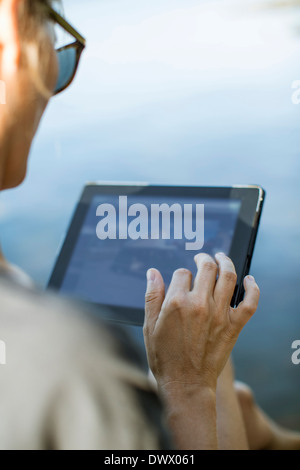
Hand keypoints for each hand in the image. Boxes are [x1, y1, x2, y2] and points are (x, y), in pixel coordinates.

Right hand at [144, 253, 259, 392]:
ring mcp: (220, 314)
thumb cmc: (165, 358)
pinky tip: (249, 279)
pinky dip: (253, 287)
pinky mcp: (234, 326)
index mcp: (177, 302)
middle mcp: (200, 304)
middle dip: (203, 259)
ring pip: (228, 277)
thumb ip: (152, 296)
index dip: (180, 275)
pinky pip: (250, 302)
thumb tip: (153, 272)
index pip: (182, 273)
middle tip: (202, 258)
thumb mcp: (150, 326)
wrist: (186, 385)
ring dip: (226, 262)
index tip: (180, 281)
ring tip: (222, 258)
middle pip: (207, 268)